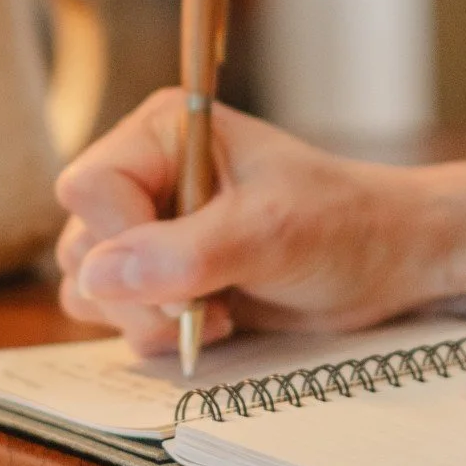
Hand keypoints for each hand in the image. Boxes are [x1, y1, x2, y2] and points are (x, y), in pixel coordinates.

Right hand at [54, 90, 440, 354]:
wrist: (385, 260)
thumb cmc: (342, 224)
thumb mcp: (270, 232)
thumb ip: (183, 253)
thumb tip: (96, 275)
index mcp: (162, 133)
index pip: (89, 187)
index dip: (123, 238)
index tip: (187, 270)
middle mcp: (143, 174)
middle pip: (80, 244)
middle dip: (139, 292)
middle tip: (205, 301)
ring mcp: (146, 228)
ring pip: (89, 287)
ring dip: (146, 318)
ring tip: (215, 311)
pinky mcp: (157, 276)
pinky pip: (114, 316)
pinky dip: (155, 332)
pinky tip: (214, 321)